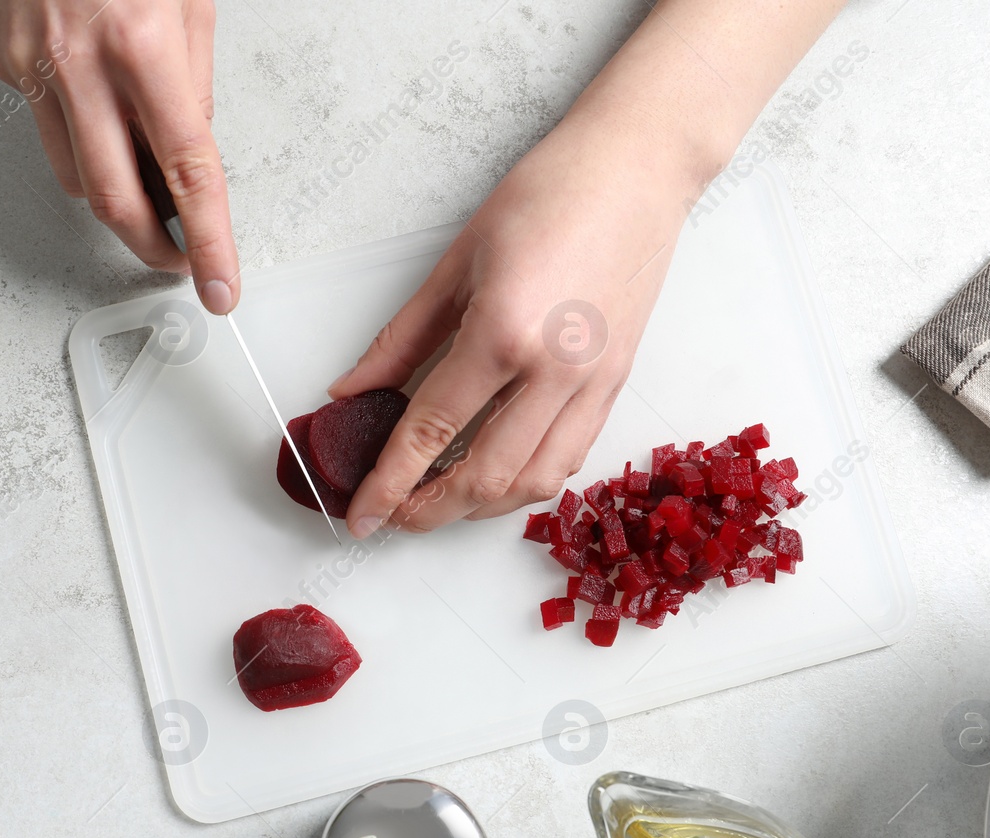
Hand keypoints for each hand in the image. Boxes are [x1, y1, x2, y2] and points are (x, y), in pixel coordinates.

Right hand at [0, 0, 239, 312]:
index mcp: (141, 44)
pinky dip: (78, 133)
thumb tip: (189, 152)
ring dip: (114, 195)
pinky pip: (45, 124)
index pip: (187, 172)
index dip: (208, 240)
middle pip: (115, 199)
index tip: (219, 285)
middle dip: (152, 247)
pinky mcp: (0, 61)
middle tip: (180, 260)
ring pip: (73, 175)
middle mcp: (79, 62)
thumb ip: (192, 82)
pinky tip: (95, 103)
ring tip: (146, 181)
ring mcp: (28, 65)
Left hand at [331, 106, 698, 537]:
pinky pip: (571, 457)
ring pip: (535, 482)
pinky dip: (528, 480)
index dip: (388, 483)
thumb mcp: (456, 262)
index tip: (361, 513)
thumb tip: (352, 391)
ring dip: (481, 506)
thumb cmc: (550, 194)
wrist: (636, 169)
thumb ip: (400, 339)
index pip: (431, 431)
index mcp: (503, 333)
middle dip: (430, 510)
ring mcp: (594, 383)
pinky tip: (496, 475)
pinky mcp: (616, 384)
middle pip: (484, 476)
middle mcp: (555, 371)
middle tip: (393, 517)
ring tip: (440, 500)